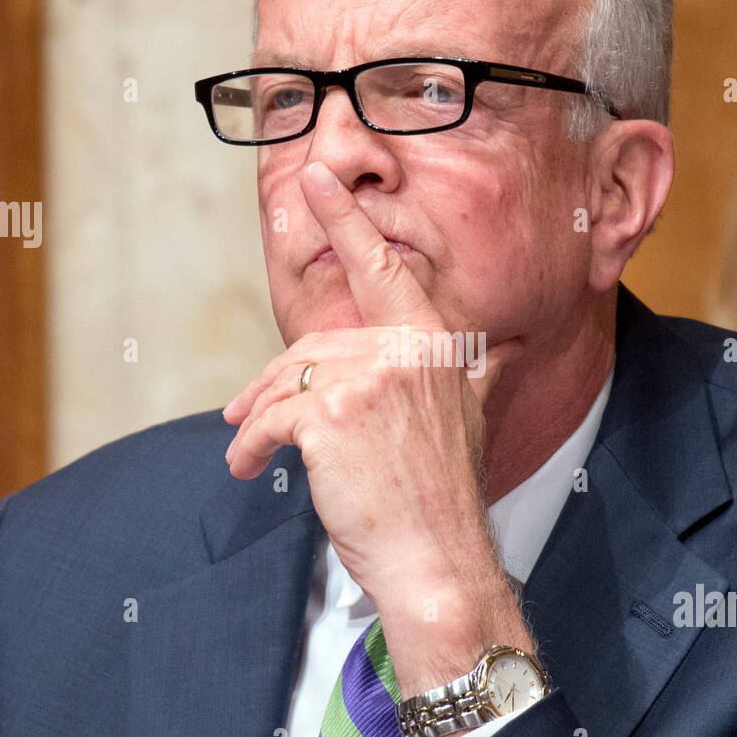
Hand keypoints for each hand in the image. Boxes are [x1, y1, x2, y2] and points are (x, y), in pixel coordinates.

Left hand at [223, 160, 529, 698]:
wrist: (437, 560)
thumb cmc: (441, 499)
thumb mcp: (462, 421)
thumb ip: (462, 375)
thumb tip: (496, 350)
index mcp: (434, 346)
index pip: (384, 269)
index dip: (348, 219)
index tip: (318, 176)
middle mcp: (406, 352)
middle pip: (313, 347)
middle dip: (270, 384)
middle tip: (240, 414)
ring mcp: (369, 380)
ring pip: (286, 380)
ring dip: (256, 419)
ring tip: (248, 451)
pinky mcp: (329, 415)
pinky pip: (270, 419)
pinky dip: (252, 446)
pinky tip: (254, 468)